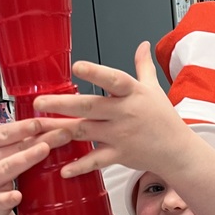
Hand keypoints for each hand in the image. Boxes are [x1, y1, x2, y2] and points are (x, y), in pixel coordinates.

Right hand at [0, 91, 70, 214]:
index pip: (3, 132)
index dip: (22, 126)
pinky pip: (1, 200)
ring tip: (44, 150)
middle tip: (62, 133)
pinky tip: (18, 195)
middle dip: (36, 139)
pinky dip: (9, 198)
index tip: (43, 120)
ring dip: (25, 159)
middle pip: (12, 147)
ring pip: (6, 169)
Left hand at [33, 42, 191, 178]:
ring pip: (85, 131)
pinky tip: (63, 170)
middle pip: (90, 106)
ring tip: (37, 130)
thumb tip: (142, 45)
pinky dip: (80, 166)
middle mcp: (124, 113)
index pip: (113, 79)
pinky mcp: (120, 155)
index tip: (77, 66)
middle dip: (62, 104)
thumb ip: (143, 67)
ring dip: (59, 131)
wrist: (177, 150)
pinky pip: (96, 161)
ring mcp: (121, 135)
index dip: (95, 73)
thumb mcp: (154, 89)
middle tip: (38, 102)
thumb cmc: (164, 118)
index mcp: (132, 93)